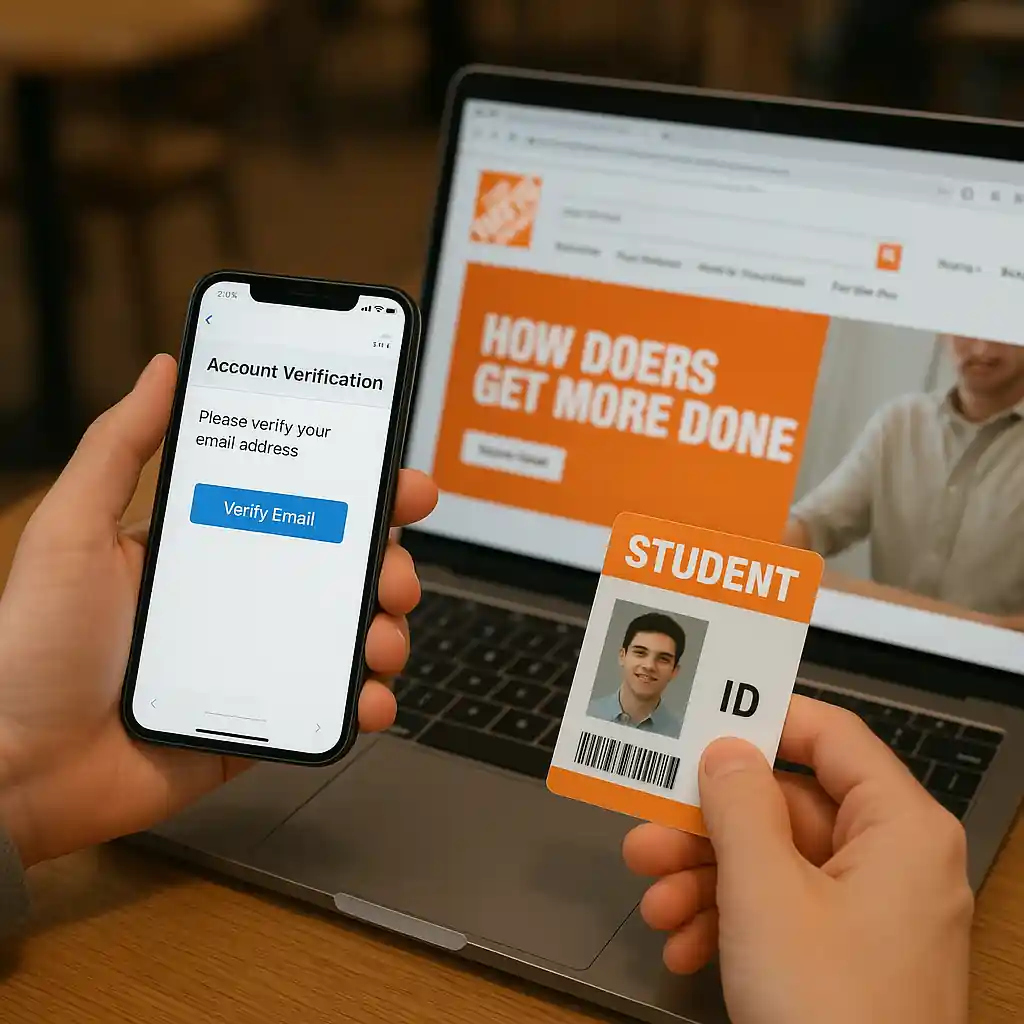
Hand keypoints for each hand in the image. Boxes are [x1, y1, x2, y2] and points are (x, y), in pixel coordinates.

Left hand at [0, 354, 437, 867]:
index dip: (359, 493)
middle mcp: (241, 600)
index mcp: (208, 548)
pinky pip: (331, 705)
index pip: (300, 506)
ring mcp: (257, 662)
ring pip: (349, 635)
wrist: (18, 770)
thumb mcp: (73, 531)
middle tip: (393, 574)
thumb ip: (117, 447)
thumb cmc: (32, 647)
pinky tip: (367, 698)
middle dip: (389, 566)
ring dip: (386, 631)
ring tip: (379, 639)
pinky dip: (366, 701)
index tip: (399, 485)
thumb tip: (160, 370)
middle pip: (341, 570)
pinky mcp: (262, 721)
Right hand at [623, 697, 971, 1023]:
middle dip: (709, 825)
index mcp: (900, 829)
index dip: (766, 720)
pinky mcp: (848, 959)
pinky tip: (682, 944)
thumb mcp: (764, 893)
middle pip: (788, 808)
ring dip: (706, 878)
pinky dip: (728, 921)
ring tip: (653, 899)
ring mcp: (871, 915)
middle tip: (648, 827)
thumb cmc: (831, 1013)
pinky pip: (781, 913)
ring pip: (774, 864)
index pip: (833, 736)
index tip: (706, 721)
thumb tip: (725, 751)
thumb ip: (738, 806)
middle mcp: (894, 863)